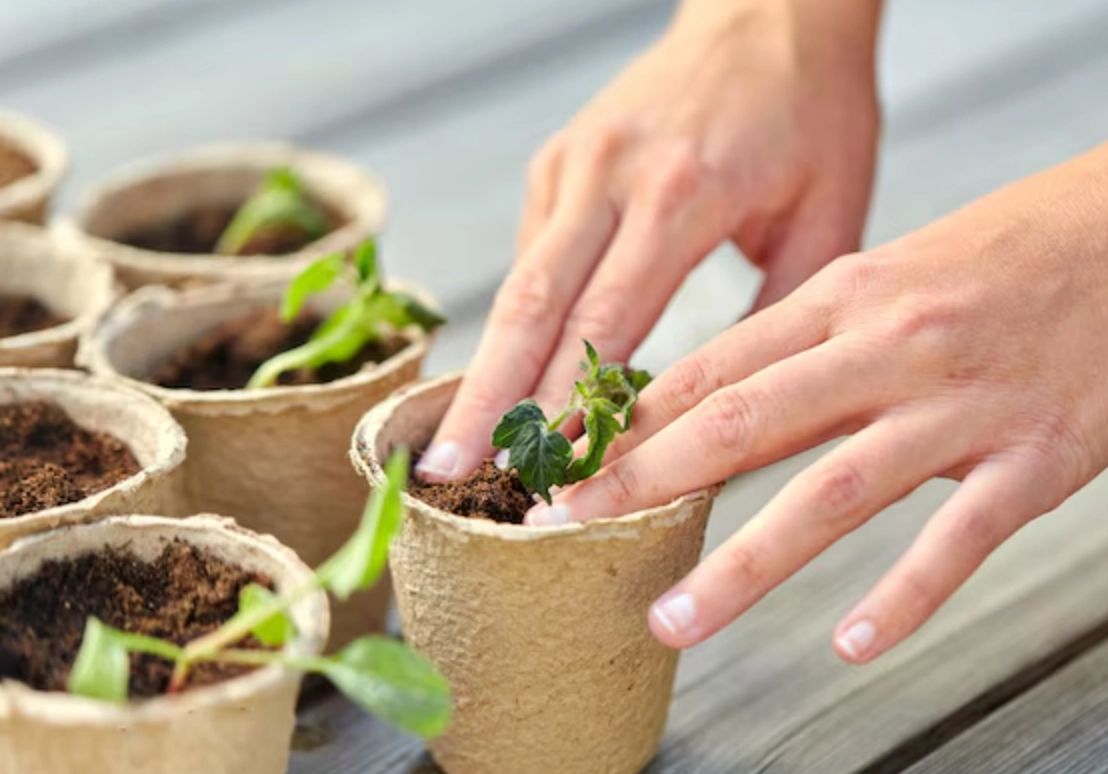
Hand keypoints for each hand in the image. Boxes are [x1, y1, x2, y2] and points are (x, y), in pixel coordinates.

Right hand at [418, 0, 881, 478]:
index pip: (605, 322)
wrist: (771, 14)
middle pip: (531, 306)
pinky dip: (517, 322)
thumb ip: (781, 316)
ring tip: (456, 440)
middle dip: (488, 397)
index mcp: (683, 192)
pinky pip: (532, 254)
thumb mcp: (830, 214)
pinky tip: (504, 379)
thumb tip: (738, 411)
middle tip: (450, 471)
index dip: (563, 405)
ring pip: (516, 283)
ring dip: (485, 367)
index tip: (537, 472)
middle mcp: (613, 174)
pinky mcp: (560, 160)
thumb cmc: (813, 113)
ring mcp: (576, 163)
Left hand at [527, 144, 1107, 663]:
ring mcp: (960, 407)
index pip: (714, 366)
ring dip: (743, 565)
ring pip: (832, 494)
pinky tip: (853, 643)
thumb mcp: (886, 272)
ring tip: (674, 620)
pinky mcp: (1035, 459)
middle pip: (743, 423)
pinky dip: (904, 598)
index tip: (574, 460)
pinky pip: (958, 540)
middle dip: (645, 482)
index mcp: (845, 297)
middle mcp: (888, 348)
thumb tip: (714, 386)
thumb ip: (804, 333)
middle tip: (570, 526)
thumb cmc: (1001, 254)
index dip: (634, 420)